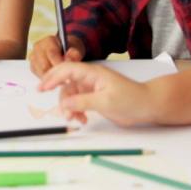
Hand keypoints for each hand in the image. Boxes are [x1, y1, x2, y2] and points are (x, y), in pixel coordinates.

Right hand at [29, 35, 84, 76]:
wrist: (65, 50)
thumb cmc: (70, 48)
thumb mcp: (76, 47)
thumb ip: (74, 53)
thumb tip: (68, 60)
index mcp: (48, 41)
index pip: (52, 53)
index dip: (59, 64)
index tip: (67, 73)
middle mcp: (38, 48)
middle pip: (44, 65)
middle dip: (56, 75)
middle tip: (66, 81)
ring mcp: (34, 58)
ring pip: (41, 73)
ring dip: (52, 79)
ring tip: (63, 81)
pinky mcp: (33, 67)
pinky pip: (39, 76)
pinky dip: (48, 80)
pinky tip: (56, 80)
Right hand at [38, 62, 154, 126]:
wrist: (147, 106)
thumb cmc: (131, 99)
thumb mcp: (106, 101)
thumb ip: (83, 101)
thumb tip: (64, 104)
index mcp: (93, 73)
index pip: (67, 70)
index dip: (53, 77)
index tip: (43, 88)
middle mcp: (89, 79)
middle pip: (65, 83)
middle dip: (59, 96)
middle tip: (55, 109)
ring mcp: (91, 89)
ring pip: (70, 95)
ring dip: (69, 107)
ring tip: (74, 119)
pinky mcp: (94, 99)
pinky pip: (77, 103)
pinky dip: (76, 111)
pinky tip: (82, 119)